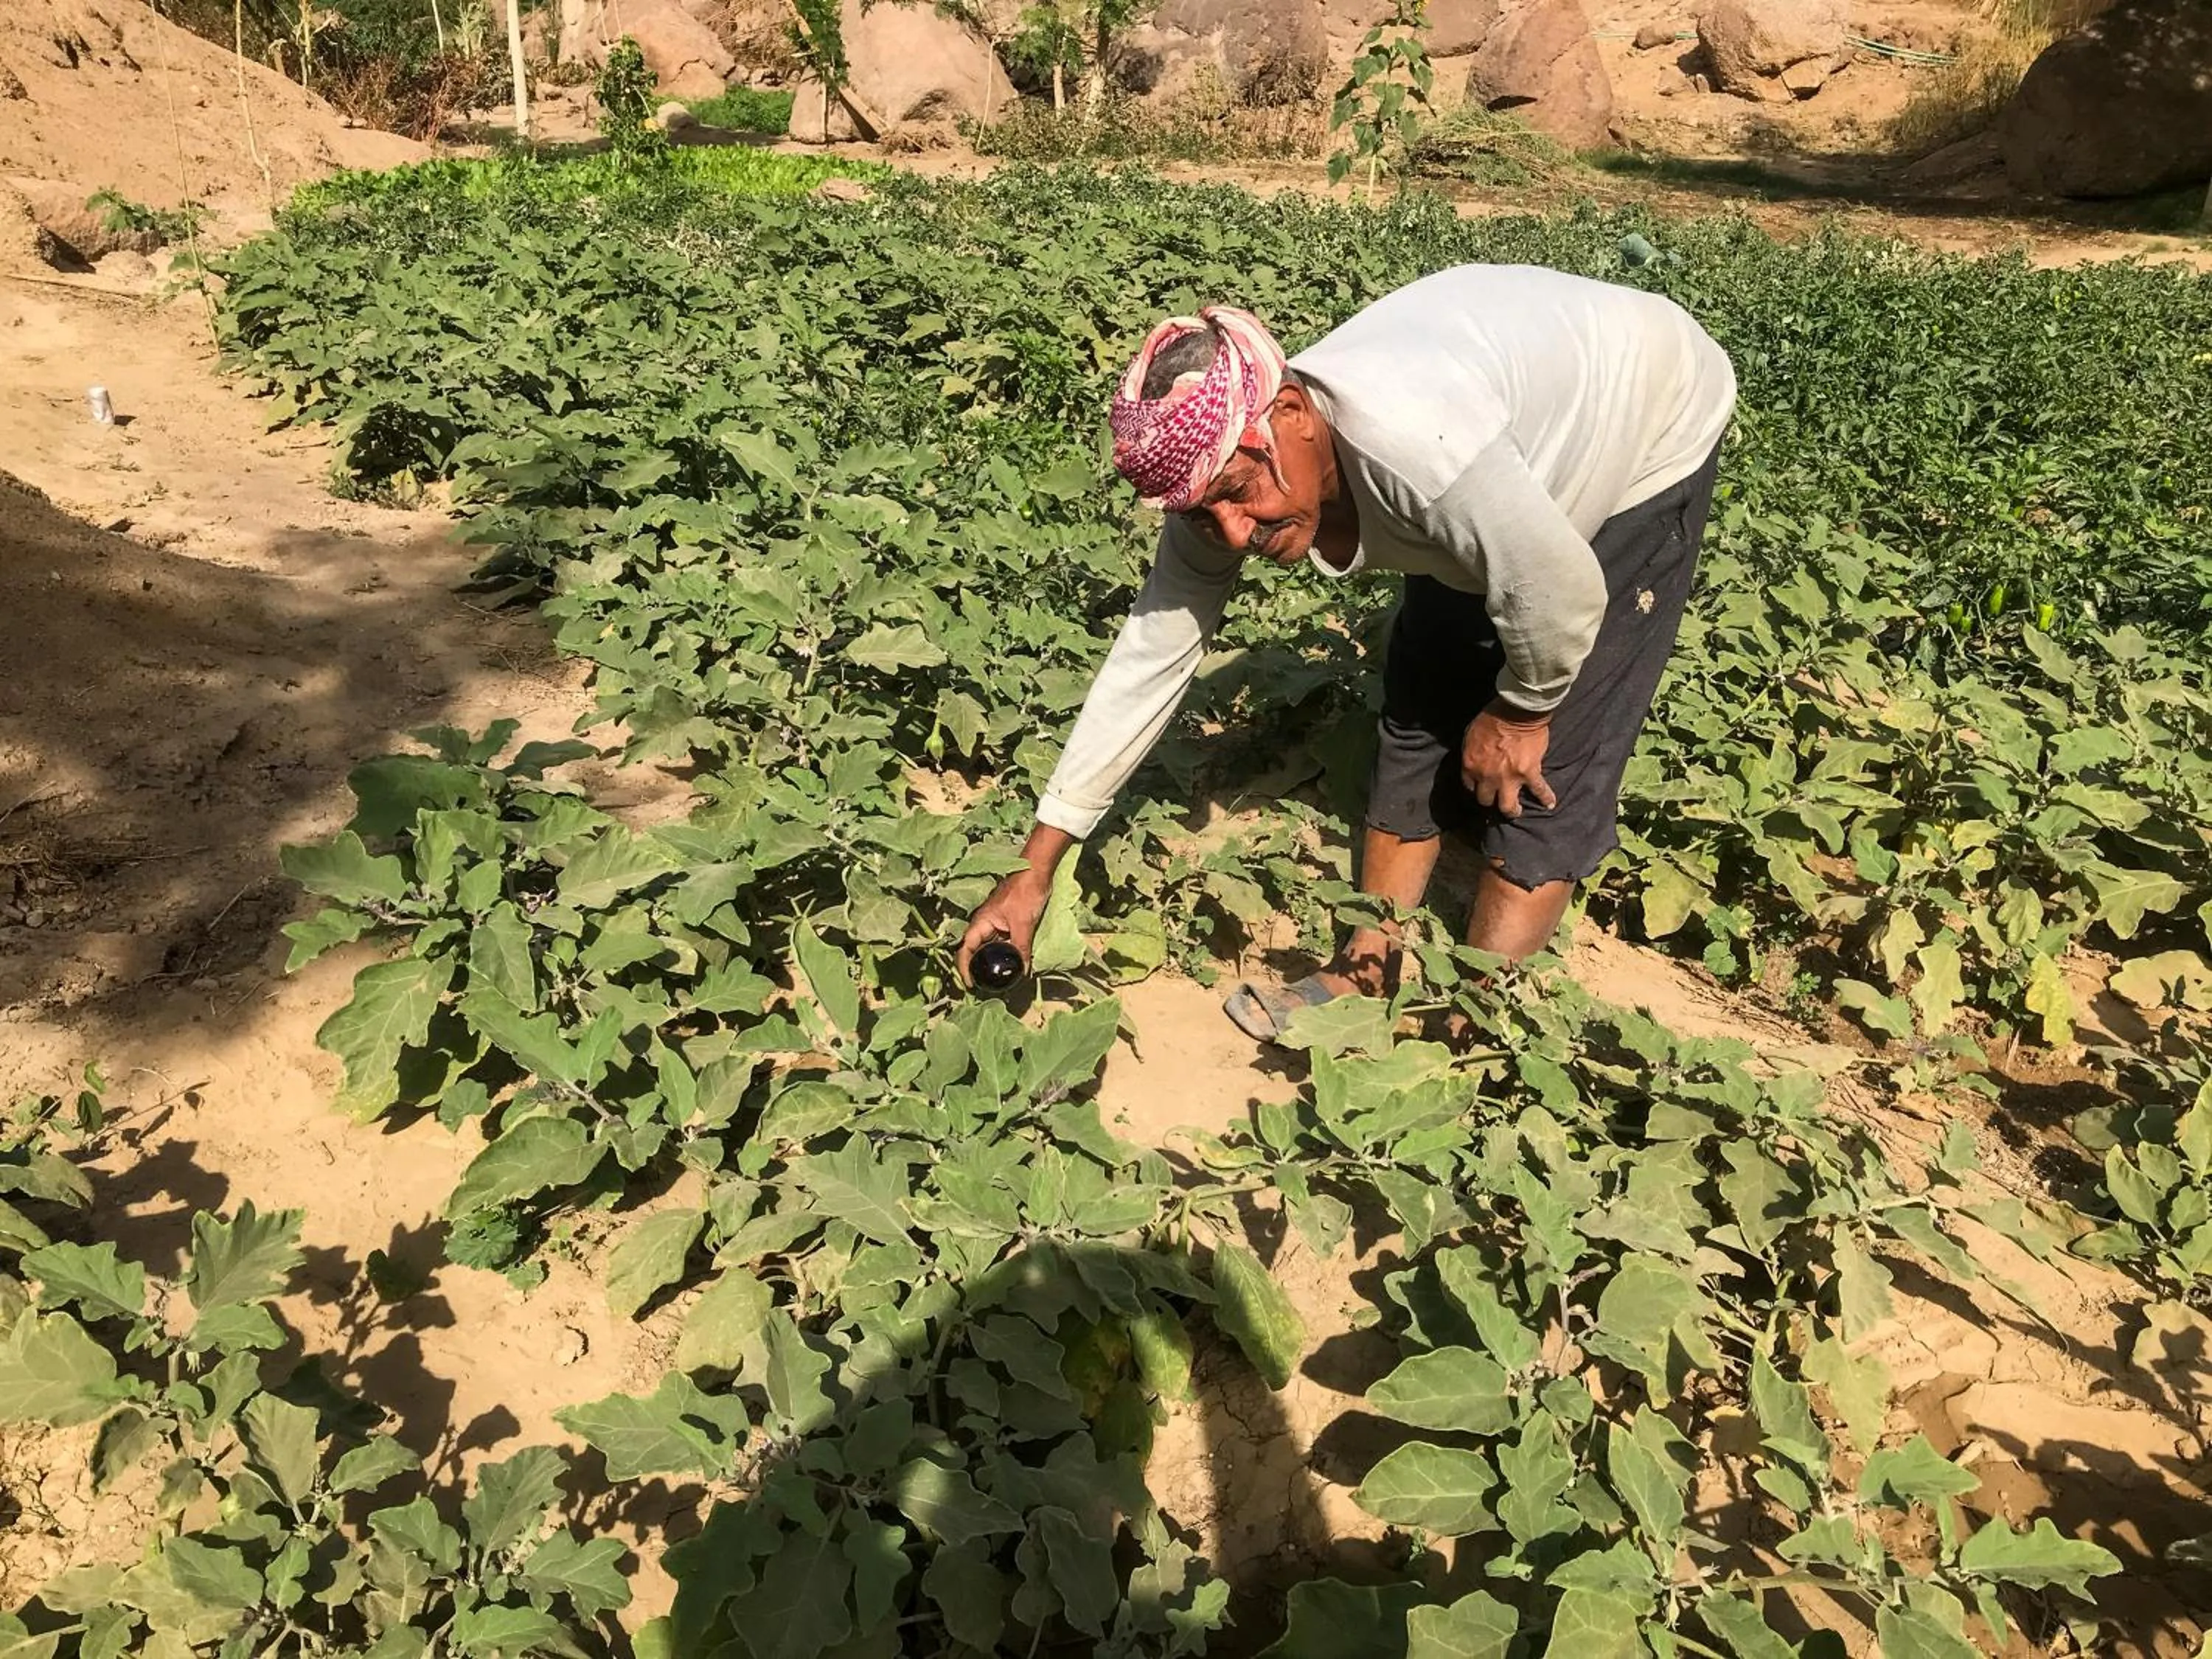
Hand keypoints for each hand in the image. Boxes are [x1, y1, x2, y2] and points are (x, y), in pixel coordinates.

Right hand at [956, 825, 1073, 985]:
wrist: (1036, 872)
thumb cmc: (1025, 893)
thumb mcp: (1023, 924)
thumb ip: (1021, 948)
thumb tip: (1023, 971)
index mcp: (981, 922)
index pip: (966, 949)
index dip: (964, 968)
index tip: (971, 985)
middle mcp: (985, 924)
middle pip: (975, 950)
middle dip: (977, 968)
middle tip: (984, 986)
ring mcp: (996, 923)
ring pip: (990, 947)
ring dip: (993, 961)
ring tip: (998, 979)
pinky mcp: (1008, 923)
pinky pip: (1002, 942)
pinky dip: (1005, 953)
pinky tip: (1013, 964)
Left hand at [1461, 703, 1555, 817]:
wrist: (1516, 711)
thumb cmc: (1492, 717)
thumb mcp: (1471, 734)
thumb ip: (1472, 752)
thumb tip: (1476, 760)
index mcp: (1471, 765)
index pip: (1469, 786)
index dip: (1476, 789)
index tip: (1481, 788)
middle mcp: (1487, 777)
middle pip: (1485, 800)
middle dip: (1490, 801)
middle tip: (1496, 801)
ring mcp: (1509, 778)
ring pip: (1508, 806)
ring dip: (1511, 810)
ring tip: (1516, 811)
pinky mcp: (1529, 773)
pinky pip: (1538, 790)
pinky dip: (1545, 798)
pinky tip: (1549, 804)